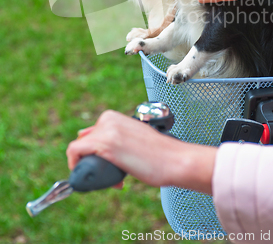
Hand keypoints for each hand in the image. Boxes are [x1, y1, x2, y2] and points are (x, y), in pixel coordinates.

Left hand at [67, 110, 216, 193]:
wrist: (174, 160)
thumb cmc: (158, 153)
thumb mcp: (133, 138)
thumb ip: (116, 137)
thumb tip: (93, 142)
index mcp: (114, 116)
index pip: (90, 135)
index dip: (96, 154)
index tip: (109, 165)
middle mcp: (108, 119)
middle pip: (84, 143)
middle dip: (94, 161)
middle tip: (114, 175)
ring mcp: (106, 130)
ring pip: (79, 149)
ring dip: (91, 168)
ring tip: (116, 179)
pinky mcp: (105, 144)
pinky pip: (75, 152)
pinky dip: (76, 166)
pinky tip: (92, 178)